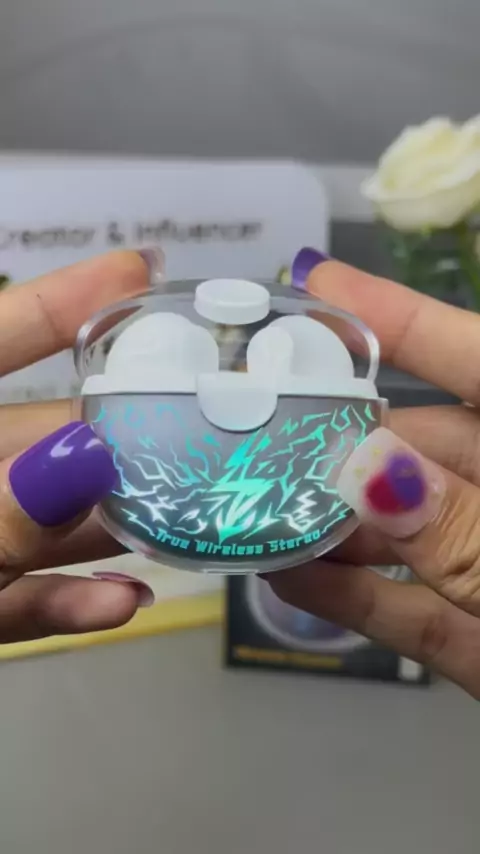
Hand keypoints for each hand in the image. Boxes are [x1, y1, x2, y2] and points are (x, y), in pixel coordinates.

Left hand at [0, 250, 161, 641]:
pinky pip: (11, 599)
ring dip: (105, 531)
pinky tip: (123, 603)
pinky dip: (61, 603)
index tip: (139, 271)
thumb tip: (83, 461)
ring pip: (34, 524)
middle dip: (116, 440)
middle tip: (194, 435)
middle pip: (32, 439)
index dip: (63, 300)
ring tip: (181, 524)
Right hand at [267, 249, 479, 699]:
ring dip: (331, 523)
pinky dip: (353, 598)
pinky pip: (410, 610)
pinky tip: (287, 575)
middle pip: (424, 447)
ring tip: (252, 502)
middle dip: (339, 436)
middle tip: (257, 424)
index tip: (315, 286)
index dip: (396, 318)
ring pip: (407, 533)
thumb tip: (365, 468)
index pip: (476, 359)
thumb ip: (470, 529)